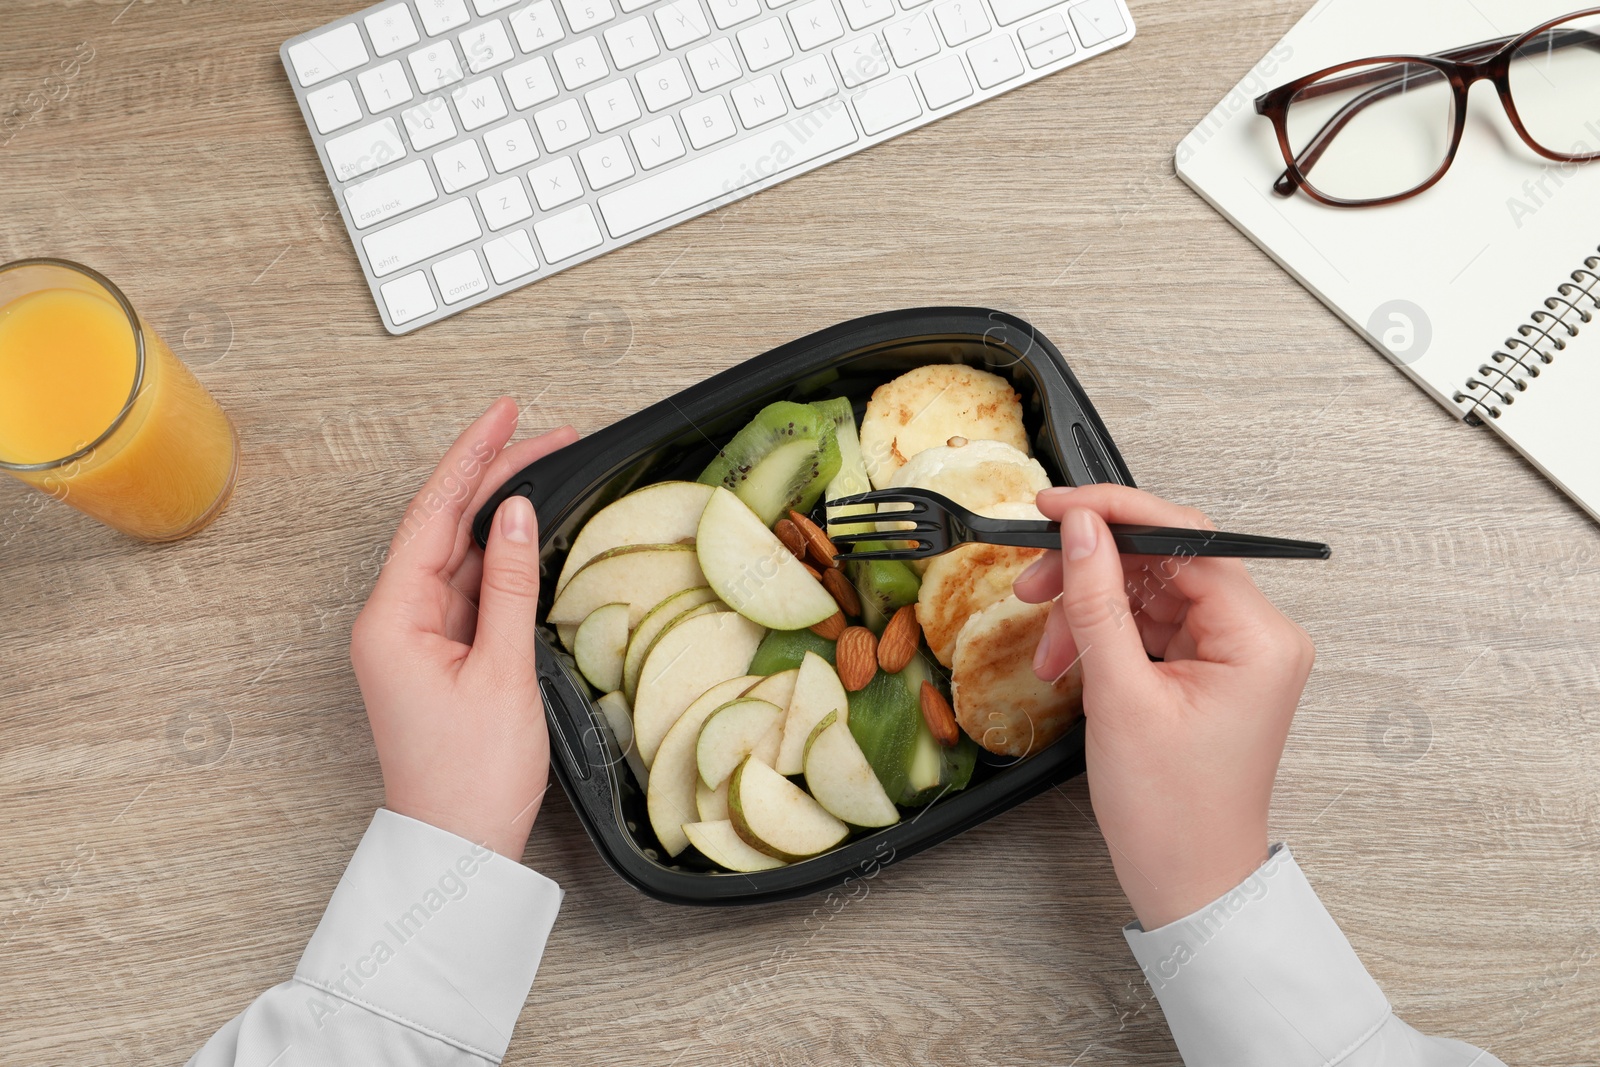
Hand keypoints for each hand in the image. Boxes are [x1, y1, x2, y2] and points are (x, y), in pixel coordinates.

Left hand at [350, 398, 577, 858]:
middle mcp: (393, 620)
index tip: (503, 412)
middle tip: (546, 431)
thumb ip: (508, 585)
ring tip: (548, 464)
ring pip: (458, 551)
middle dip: (494, 474)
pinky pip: (468, 586)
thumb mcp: (502, 672)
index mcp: (390, 619)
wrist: (460, 849)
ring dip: (500, 509)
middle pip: (444, 525)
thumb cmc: (472, 779)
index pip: (432, 513)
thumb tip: (516, 513)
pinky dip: (500, 554)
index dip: (471, 456)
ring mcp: (415, 637)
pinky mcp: (439, 655)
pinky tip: (529, 527)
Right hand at [1013, 485, 1314, 928]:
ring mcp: (1234, 655)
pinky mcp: (1208, 672)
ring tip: (1044, 639)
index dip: (1117, 513)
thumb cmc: (1174, 814)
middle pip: (1164, 561)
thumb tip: (1083, 530)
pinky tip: (1065, 657)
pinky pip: (1150, 627)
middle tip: (1032, 576)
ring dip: (1088, 608)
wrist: (1188, 884)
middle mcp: (1258, 638)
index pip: (1187, 537)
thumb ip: (1098, 602)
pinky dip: (1103, 635)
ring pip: (1149, 593)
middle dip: (1092, 568)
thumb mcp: (1120, 696)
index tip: (1058, 506)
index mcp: (1260, 638)